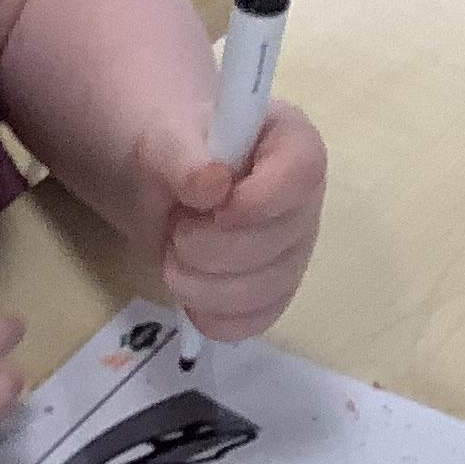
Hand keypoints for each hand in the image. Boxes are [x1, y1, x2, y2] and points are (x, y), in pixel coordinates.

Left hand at [141, 99, 327, 340]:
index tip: (212, 206)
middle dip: (209, 246)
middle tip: (176, 228)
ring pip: (265, 292)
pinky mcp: (272, 293)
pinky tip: (190, 289)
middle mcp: (303, 202)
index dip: (257, 200)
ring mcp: (293, 252)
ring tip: (175, 255)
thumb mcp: (165, 140)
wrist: (161, 186)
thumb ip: (183, 157)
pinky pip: (254, 322)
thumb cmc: (175, 152)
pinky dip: (211, 315)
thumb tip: (211, 185)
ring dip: (202, 283)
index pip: (302, 175)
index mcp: (291, 145)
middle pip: (278, 244)